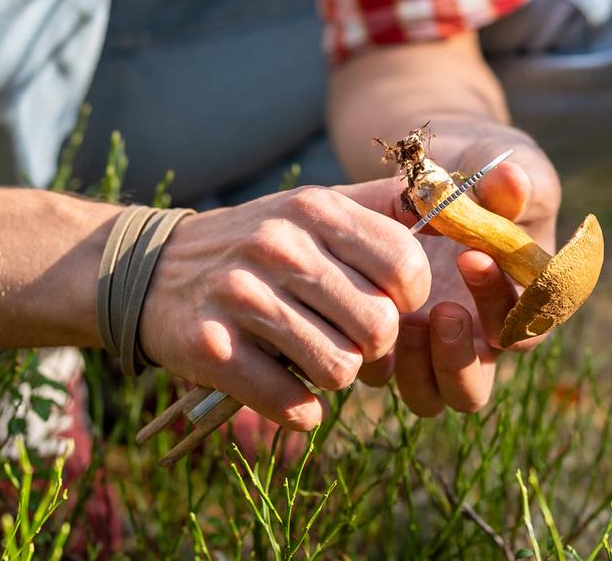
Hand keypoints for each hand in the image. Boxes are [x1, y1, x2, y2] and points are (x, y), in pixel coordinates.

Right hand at [138, 184, 430, 430]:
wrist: (153, 270)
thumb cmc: (258, 243)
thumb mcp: (313, 209)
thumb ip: (384, 207)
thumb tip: (458, 202)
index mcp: (315, 208)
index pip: (407, 265)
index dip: (409, 299)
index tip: (384, 302)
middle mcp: (279, 246)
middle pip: (379, 327)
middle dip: (373, 346)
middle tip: (344, 337)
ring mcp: (242, 296)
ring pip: (340, 370)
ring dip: (333, 377)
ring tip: (309, 356)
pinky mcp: (212, 347)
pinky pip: (293, 405)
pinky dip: (300, 410)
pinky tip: (284, 386)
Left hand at [359, 130, 562, 415]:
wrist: (431, 169)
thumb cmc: (479, 169)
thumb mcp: (497, 166)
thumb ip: (510, 182)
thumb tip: (512, 179)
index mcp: (521, 302)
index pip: (525, 327)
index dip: (502, 302)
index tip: (472, 256)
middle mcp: (479, 336)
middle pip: (473, 389)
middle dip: (458, 359)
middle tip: (442, 311)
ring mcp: (430, 345)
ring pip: (428, 396)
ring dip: (416, 369)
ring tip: (402, 320)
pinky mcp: (389, 341)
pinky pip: (382, 375)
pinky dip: (373, 356)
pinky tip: (360, 310)